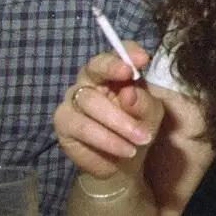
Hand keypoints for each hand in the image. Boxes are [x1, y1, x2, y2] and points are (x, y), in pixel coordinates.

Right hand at [52, 46, 159, 179]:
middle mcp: (90, 79)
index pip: (117, 52)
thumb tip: (128, 92)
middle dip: (112, 71)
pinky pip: (82, 126)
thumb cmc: (138, 128)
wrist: (123, 162)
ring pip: (89, 100)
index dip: (128, 52)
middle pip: (94, 67)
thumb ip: (143, 102)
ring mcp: (74, 99)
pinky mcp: (64, 122)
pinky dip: (106, 139)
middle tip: (130, 81)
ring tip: (140, 139)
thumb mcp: (151, 115)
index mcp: (114, 71)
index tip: (142, 59)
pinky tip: (124, 149)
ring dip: (118, 121)